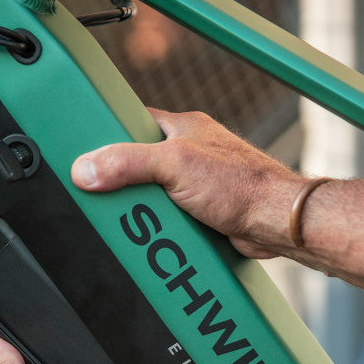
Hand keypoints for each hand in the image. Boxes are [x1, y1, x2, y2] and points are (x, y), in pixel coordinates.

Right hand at [71, 108, 303, 259]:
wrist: (276, 223)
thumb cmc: (242, 185)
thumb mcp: (173, 165)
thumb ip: (127, 164)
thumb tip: (87, 169)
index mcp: (182, 129)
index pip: (132, 125)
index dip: (109, 138)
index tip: (88, 156)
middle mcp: (189, 155)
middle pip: (138, 168)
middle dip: (126, 188)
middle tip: (108, 201)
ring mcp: (196, 186)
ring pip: (154, 199)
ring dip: (144, 215)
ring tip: (132, 225)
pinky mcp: (203, 214)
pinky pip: (170, 222)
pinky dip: (162, 232)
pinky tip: (155, 239)